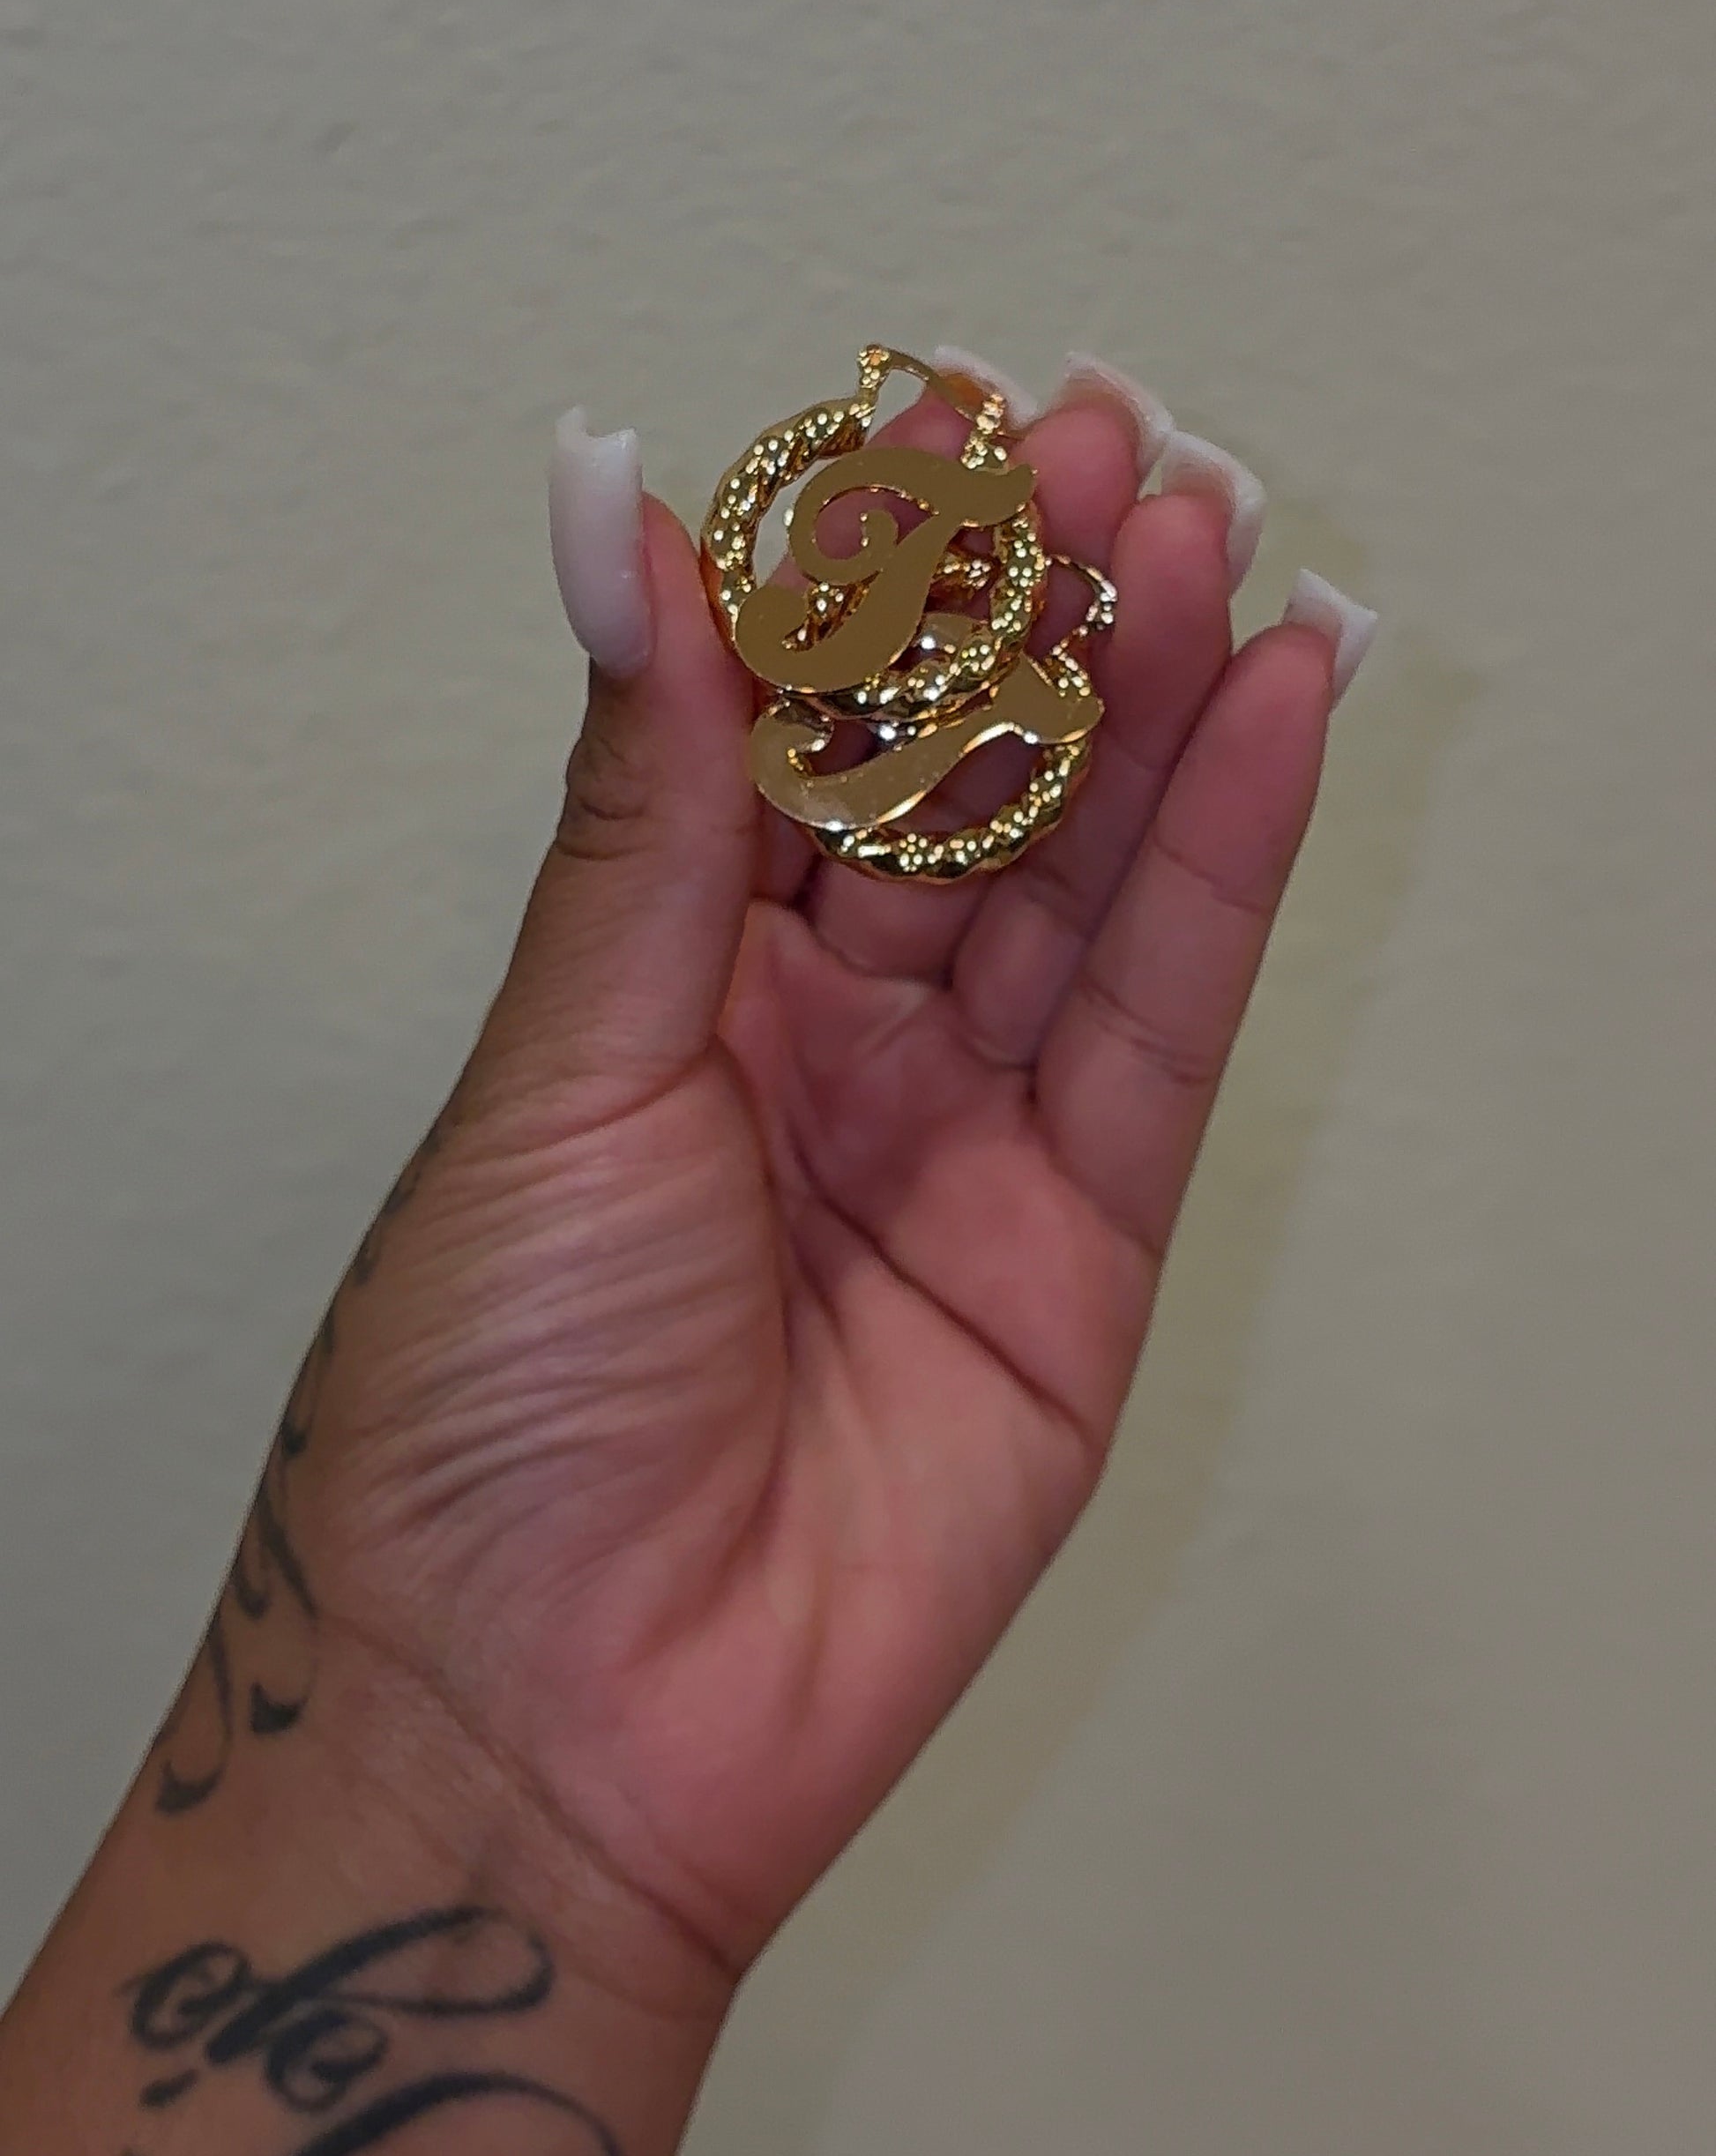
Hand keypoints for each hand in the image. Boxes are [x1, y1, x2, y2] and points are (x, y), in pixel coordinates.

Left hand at [213, 381, 1354, 1994]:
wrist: (553, 1730)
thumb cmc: (484, 1410)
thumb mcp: (565, 1057)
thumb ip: (650, 794)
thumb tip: (620, 517)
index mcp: (664, 989)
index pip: (793, 737)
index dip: (864, 588)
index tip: (923, 425)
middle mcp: (821, 1049)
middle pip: (957, 791)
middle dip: (1029, 617)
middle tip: (1097, 439)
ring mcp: (962, 1144)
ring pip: (1078, 881)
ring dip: (1146, 704)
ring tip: (1203, 528)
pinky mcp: (1085, 1250)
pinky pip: (1169, 1023)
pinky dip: (1227, 862)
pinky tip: (1273, 707)